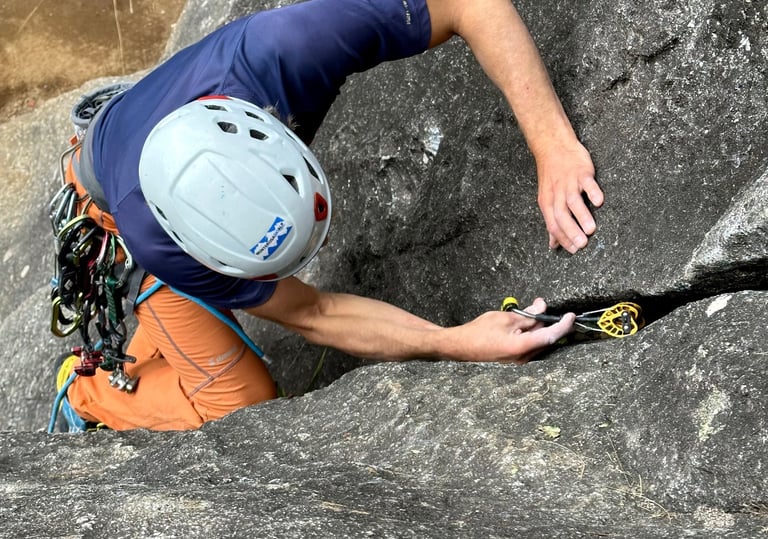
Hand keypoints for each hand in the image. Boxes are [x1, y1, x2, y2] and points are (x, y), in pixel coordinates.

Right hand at [452, 298, 575, 363]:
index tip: (571, 316)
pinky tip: (523, 323)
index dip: (563, 325)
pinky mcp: (514, 358)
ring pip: (537, 341)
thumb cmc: (479, 331)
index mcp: (522, 347)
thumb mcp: (506, 318)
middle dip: (547, 322)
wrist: (461, 346)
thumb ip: (527, 315)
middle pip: (545, 338)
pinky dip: (530, 333)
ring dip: (537, 327)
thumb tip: (541, 308)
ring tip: (529, 311)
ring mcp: (519, 360)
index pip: (550, 336)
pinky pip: (529, 345)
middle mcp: (523, 358)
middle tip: (540, 305)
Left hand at [536, 140, 603, 253]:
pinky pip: (587, 183)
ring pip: (573, 201)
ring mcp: (569, 182)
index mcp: (547, 202)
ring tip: (591, 229)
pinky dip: (592, 192)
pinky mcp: (581, 172)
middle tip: (582, 245)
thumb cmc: (552, 176)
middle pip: (561, 215)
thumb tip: (553, 244)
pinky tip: (599, 202)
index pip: (553, 224)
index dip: (562, 238)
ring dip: (582, 216)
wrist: (553, 146)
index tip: (574, 250)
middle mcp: (556, 194)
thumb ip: (552, 222)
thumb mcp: (548, 198)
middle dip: (571, 231)